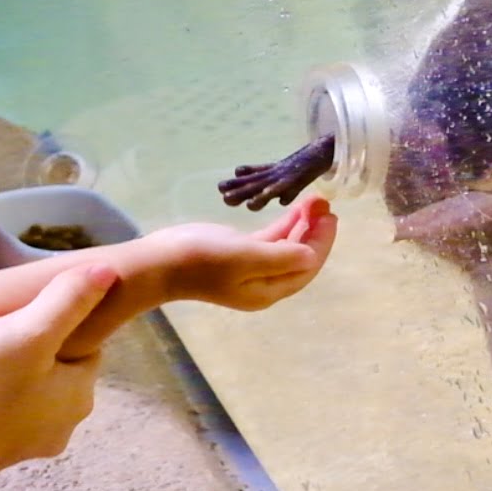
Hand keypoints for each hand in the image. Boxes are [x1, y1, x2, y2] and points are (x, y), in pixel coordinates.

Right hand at [0, 267, 109, 490]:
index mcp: (78, 396)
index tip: (27, 296)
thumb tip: (108, 272)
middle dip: (11, 323)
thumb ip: (68, 301)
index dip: (60, 314)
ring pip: (8, 372)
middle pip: (43, 356)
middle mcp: (58, 422)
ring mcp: (19, 438)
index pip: (85, 343)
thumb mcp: (28, 333)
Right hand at [154, 196, 338, 311]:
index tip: (330, 216)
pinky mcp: (238, 252)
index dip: (322, 242)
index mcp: (268, 289)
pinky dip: (283, 225)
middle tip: (323, 202)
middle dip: (315, 231)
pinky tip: (293, 209)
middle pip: (300, 256)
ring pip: (286, 245)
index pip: (306, 266)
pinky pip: (270, 239)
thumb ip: (281, 257)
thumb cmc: (202, 260)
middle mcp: (264, 282)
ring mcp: (250, 267)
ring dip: (301, 225)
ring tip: (313, 200)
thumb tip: (312, 256)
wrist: (161, 262)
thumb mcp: (244, 258)